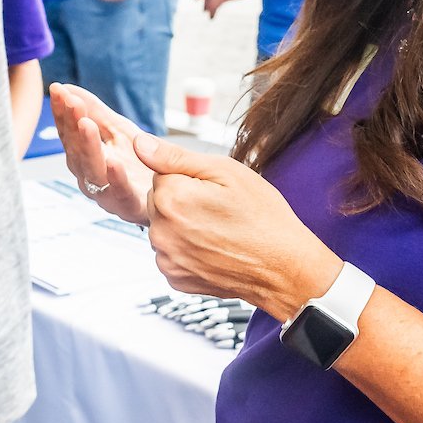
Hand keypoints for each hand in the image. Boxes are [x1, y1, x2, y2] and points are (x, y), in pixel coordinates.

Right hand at [50, 84, 154, 225]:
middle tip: (71, 102)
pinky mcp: (131, 206)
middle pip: (75, 151)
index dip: (61, 112)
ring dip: (88, 147)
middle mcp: (90, 178)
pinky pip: (121, 193)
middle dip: (72, 125)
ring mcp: (107, 194)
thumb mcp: (118, 130)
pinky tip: (114, 161)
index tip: (57, 90)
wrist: (171, 195)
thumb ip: (95, 111)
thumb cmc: (141, 163)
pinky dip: (116, 178)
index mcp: (84, 159)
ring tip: (86, 124)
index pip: (68, 133)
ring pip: (92, 171)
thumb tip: (67, 88)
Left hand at [129, 133, 336, 316]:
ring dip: (181, 227)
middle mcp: (160, 231)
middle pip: (158, 202)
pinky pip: (171, 254)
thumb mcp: (225, 172)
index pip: (161, 174)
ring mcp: (166, 259)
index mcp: (170, 198)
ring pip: (163, 228)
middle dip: (181, 201)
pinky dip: (186, 251)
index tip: (214, 192)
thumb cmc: (261, 215)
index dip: (189, 179)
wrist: (284, 268)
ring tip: (218, 232)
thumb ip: (175, 157)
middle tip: (218, 212)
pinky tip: (213, 251)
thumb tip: (138, 143)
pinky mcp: (174, 278)